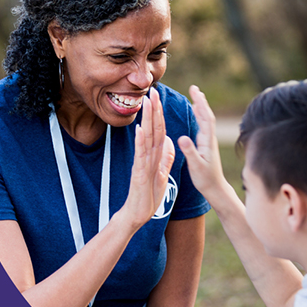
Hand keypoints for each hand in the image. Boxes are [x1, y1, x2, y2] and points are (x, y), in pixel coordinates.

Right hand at [120, 87, 175, 228]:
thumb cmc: (147, 197)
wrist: (137, 215)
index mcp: (153, 156)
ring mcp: (142, 164)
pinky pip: (140, 156)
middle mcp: (146, 156)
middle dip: (153, 111)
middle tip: (152, 92)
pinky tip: (140, 130)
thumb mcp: (161, 174)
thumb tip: (169, 142)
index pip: (158, 131)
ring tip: (147, 104)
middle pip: (151, 130)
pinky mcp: (139, 173)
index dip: (159, 115)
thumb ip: (165, 158)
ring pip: (145, 139)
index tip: (159, 99)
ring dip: (146, 120)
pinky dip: (140, 142)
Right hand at [177, 85, 230, 200]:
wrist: (215, 188)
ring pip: (205, 119)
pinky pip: (202, 126)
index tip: (195, 92)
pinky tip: (196, 112)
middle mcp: (209, 139)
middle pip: (207, 115)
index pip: (206, 118)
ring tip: (195, 95)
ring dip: (200, 106)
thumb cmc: (205, 179)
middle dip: (200, 101)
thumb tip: (182, 137)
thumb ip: (190, 151)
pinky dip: (199, 116)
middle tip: (194, 88)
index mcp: (207, 141)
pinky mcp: (206, 145)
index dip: (201, 104)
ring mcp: (208, 141)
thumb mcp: (196, 166)